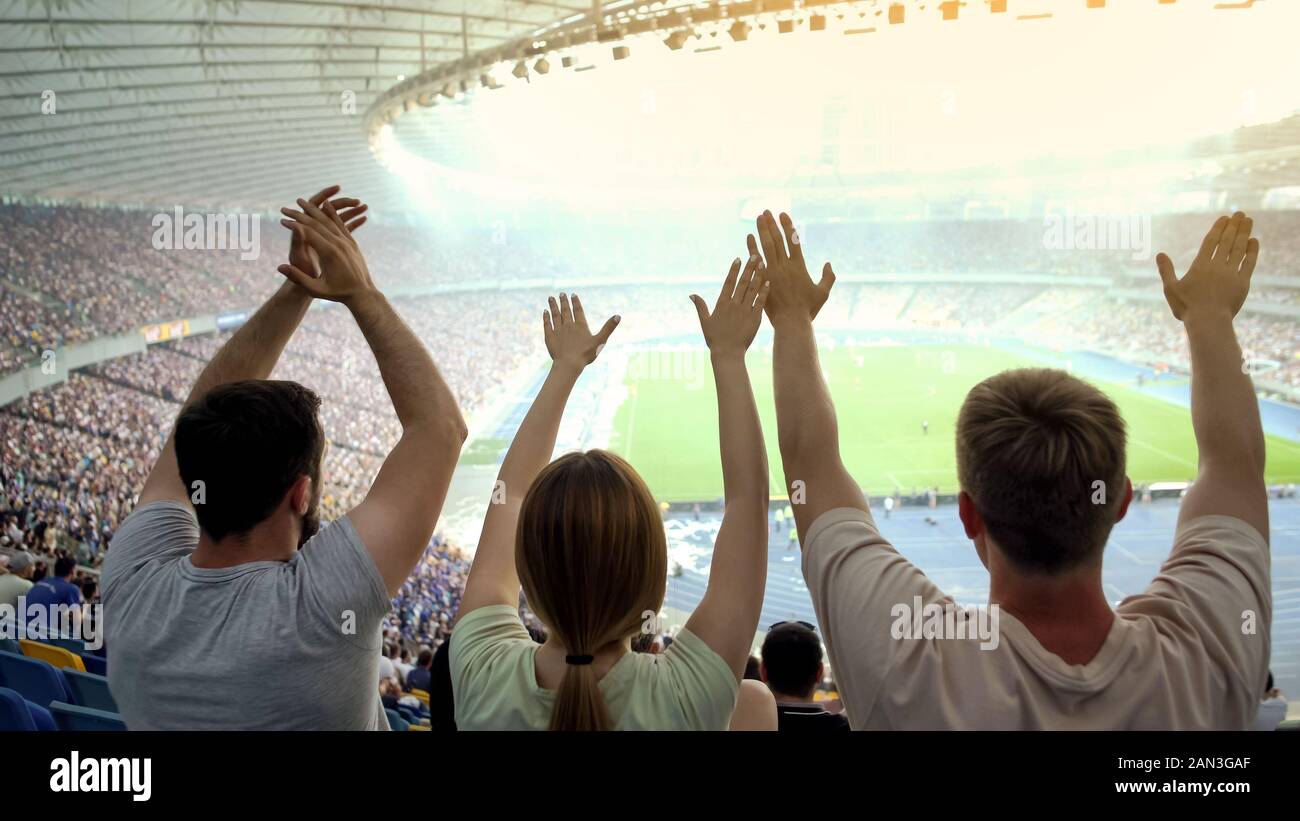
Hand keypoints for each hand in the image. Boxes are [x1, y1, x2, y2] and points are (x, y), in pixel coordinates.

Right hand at [278, 191, 377, 304]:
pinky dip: (332, 213)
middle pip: (317, 223)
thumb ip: (298, 278)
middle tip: (285, 208)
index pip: (308, 233)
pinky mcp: (352, 242)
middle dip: (299, 214)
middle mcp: (339, 244)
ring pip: (329, 220)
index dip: (294, 226)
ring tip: (300, 201)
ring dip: (314, 209)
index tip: (281, 220)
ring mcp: (347, 242)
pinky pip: (340, 224)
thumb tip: (279, 267)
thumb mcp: (316, 289)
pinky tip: (325, 204)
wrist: (362, 294)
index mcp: (330, 253)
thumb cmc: (338, 294)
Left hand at [543, 293, 618, 372]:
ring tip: (550, 298)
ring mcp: (557, 330)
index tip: (572, 294)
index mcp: (580, 325)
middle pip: (565, 310)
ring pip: (555, 315)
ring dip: (553, 306)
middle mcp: (568, 325)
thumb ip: (608, 328)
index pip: (577, 310)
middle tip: (561, 293)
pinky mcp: (549, 337)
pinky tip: (545, 312)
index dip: (575, 302)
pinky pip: (547, 324)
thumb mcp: (600, 341)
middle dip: (563, 301)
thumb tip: (618, 316)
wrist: (568, 364)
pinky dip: (546, 317)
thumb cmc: (586, 354)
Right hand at [691, 255, 769, 356]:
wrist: (728, 353)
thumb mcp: (704, 322)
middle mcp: (734, 305)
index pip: (728, 283)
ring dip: (758, 275)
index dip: (734, 270)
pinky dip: (764, 291)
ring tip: (763, 264)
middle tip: (755, 255)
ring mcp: (745, 311)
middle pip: (743, 282)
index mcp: (722, 304)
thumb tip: (691, 294)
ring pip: (753, 289)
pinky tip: (769, 281)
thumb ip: (700, 306)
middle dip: (749, 268)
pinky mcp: (754, 318)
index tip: (738, 259)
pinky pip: (760, 302)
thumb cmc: (715, 339)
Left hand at [751, 210, 833, 325]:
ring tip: (758, 218)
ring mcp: (773, 272)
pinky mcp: (763, 280)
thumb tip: (828, 263)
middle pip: (777, 240)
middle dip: (771, 224)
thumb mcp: (823, 293)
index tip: (783, 214)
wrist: (792, 322)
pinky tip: (749, 237)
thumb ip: (828, 277)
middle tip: (766, 211)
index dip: (788, 226)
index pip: (793, 240)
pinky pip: (756, 261)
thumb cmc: (808, 309)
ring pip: (766, 246)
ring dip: (762, 230)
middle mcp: (785, 266)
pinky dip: (752, 248)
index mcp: (799, 266)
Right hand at [1156, 212, 1258, 322]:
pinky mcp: (1242, 283)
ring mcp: (1231, 273)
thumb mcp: (1170, 289)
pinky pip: (1249, 263)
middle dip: (1234, 226)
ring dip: (1244, 233)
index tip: (1225, 218)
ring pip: (1239, 248)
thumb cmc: (1186, 307)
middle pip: (1227, 241)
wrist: (1208, 322)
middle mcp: (1217, 266)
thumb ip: (1166, 270)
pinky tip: (1254, 241)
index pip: (1211, 241)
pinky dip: (1252, 251)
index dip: (1218, 228)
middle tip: (1240, 213)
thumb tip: (1159, 254)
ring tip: (1248, 220)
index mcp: (1200, 266)